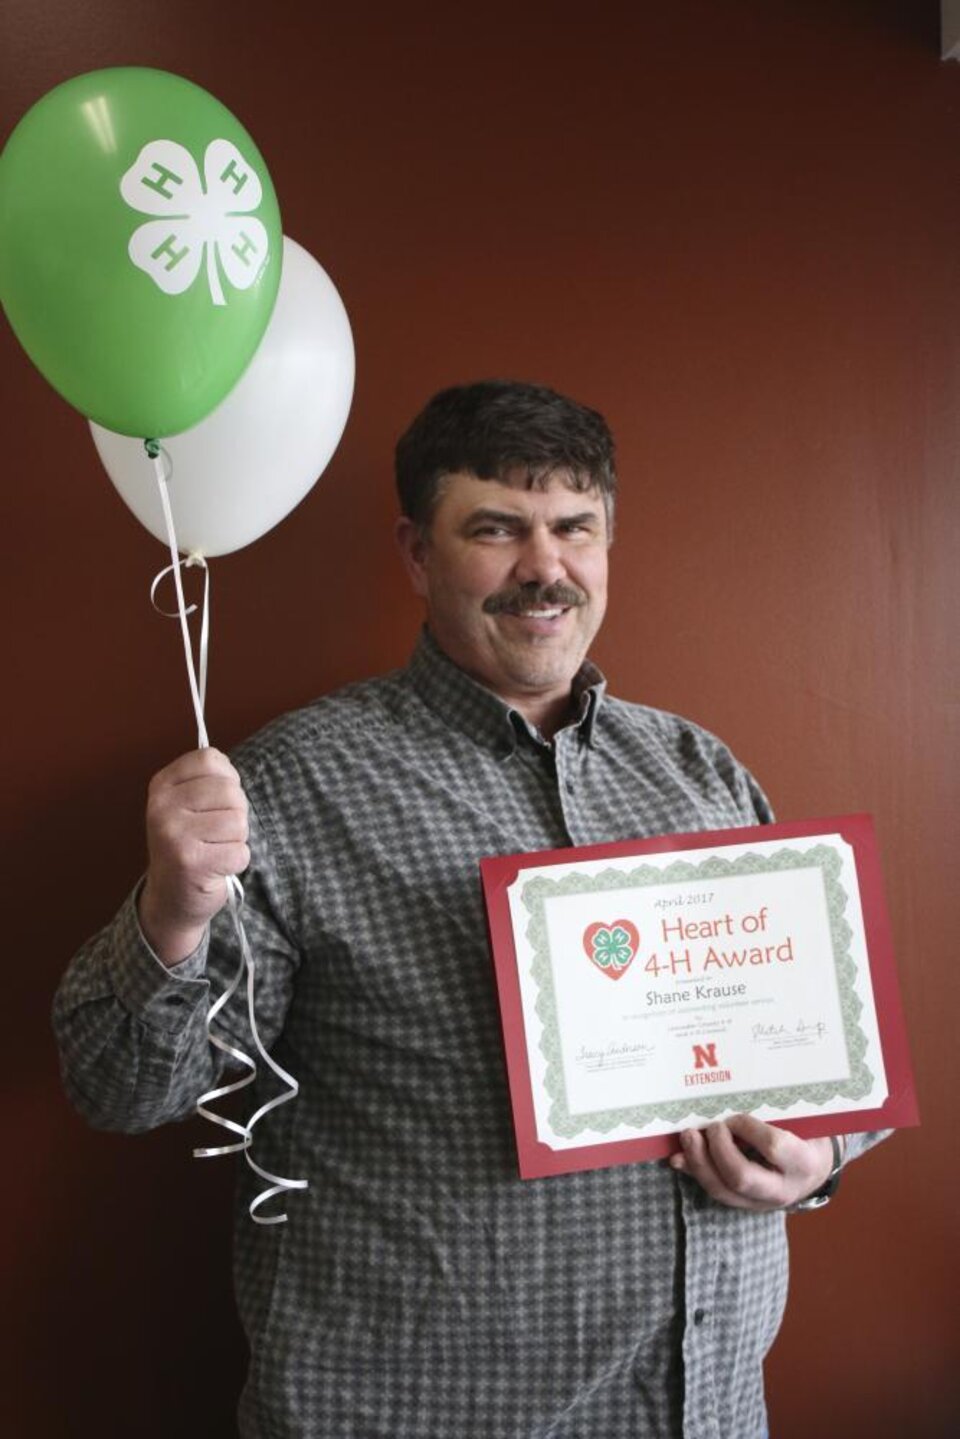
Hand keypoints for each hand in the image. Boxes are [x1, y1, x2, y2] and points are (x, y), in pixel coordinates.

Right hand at [138, 749, 248, 966]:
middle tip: (215, 833)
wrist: (170, 898)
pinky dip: (236, 861)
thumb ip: (206, 780)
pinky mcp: (192, 863)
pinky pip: (240, 852)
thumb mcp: (185, 804)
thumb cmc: (188, 844)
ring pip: (238, 821)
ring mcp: (174, 835)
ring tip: (215, 849)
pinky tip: (215, 867)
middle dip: (235, 813)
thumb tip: (230, 769)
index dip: (226, 779)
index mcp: (161, 785)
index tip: (215, 800)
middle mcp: (162, 807)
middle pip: (231, 791)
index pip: (211, 759)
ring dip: (236, 839)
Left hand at [669, 1113, 836, 1210]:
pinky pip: (716, 1192)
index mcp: (803, 1162)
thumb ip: (776, 1114)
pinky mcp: (744, 1205)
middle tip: (710, 1127)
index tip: (735, 1115)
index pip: (774, 1147)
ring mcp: (761, 1202)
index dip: (749, 1129)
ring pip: (724, 1191)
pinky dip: (695, 1173)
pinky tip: (679, 1158)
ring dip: (699, 1162)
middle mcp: (782, 1188)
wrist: (815, 1172)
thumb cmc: (807, 1137)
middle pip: (742, 1177)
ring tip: (688, 1137)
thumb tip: (735, 1097)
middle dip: (718, 1150)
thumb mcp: (803, 1123)